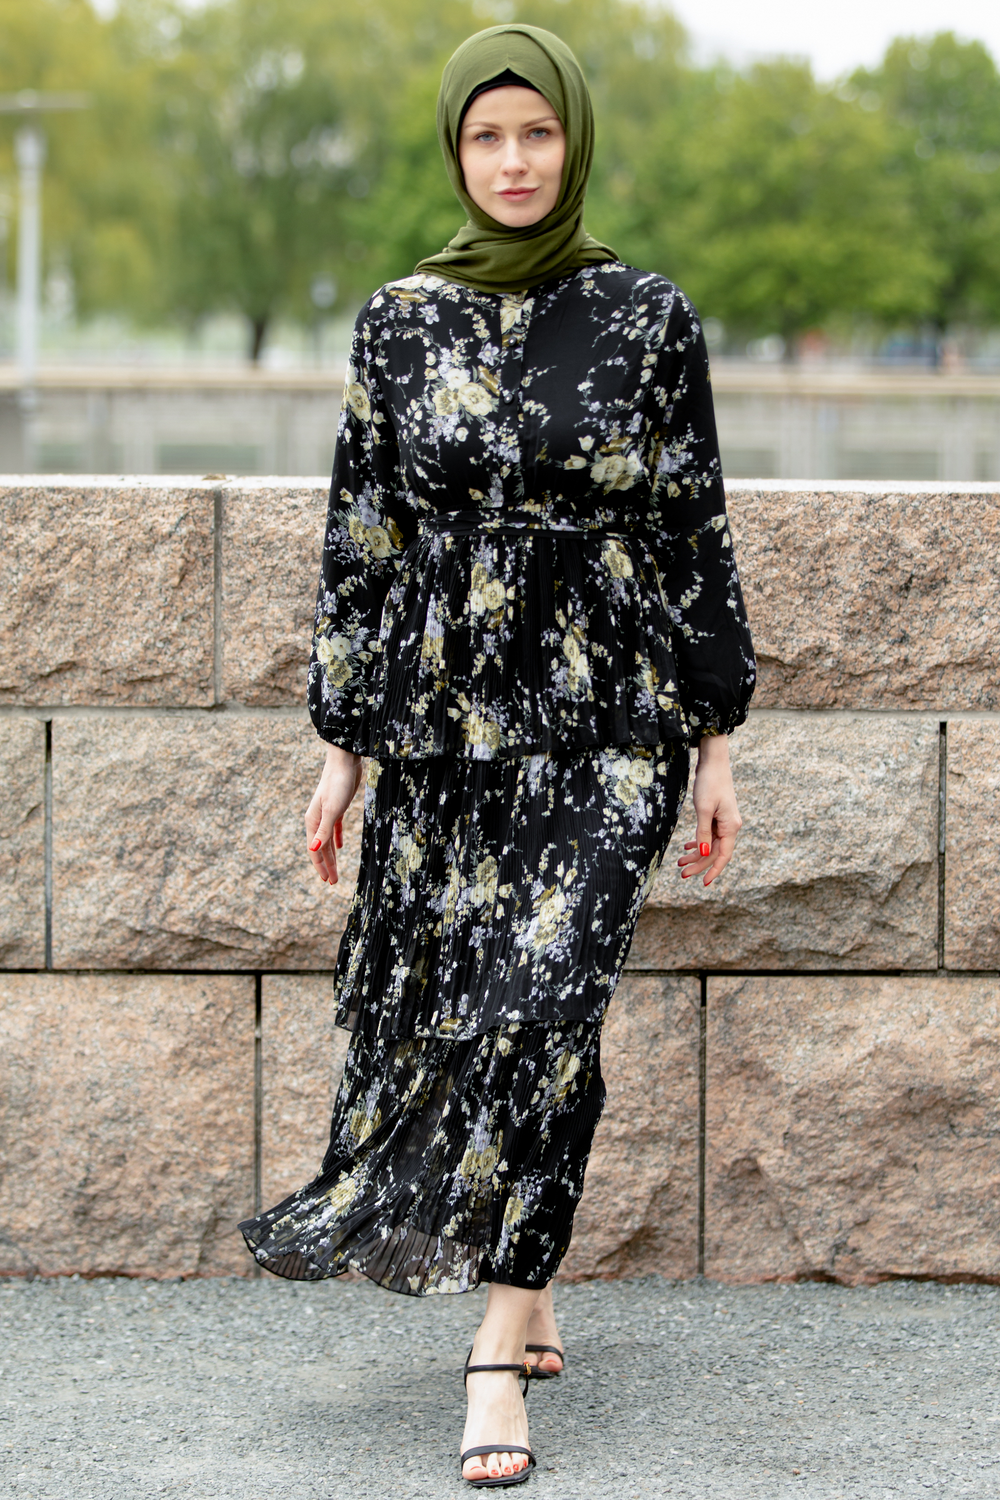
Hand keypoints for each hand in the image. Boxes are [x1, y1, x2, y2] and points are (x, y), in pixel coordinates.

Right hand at [305, 745, 363, 883]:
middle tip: (333, 882)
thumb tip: (314, 850)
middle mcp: (317, 819)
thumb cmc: (338, 784)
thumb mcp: (332, 810)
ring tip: (336, 870)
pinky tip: (341, 847)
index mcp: (313, 821)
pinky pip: (335, 828)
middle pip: (321, 848)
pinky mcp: (337, 807)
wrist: (344, 761)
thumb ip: (324, 830)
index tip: (327, 881)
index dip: (321, 866)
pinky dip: (337, 839)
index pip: (315, 850)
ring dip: (332, 856)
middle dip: (327, 865)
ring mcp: (326, 813)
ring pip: (328, 840)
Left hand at [677, 734, 741, 887]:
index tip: (704, 884)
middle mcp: (730, 826)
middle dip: (698, 864)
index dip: (714, 871)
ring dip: (696, 854)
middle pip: (714, 852)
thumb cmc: (709, 783)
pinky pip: (709, 835)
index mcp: (730, 827)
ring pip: (710, 844)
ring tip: (680, 862)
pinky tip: (688, 847)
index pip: (723, 856)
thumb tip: (702, 854)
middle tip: (681, 872)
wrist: (714, 762)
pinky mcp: (717, 815)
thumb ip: (703, 833)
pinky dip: (698, 842)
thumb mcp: (703, 809)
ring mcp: (724, 821)